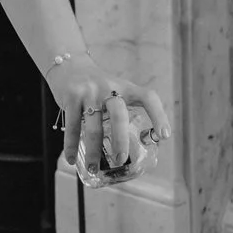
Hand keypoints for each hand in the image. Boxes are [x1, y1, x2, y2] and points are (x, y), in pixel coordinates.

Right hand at [47, 54, 170, 174]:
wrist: (68, 64)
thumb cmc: (96, 86)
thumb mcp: (114, 90)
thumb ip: (122, 112)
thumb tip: (129, 149)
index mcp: (125, 87)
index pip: (147, 97)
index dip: (158, 115)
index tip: (164, 136)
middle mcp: (109, 88)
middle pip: (119, 115)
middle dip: (120, 140)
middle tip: (120, 160)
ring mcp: (89, 92)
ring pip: (93, 126)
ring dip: (93, 151)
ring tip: (92, 168)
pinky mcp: (71, 96)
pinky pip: (72, 126)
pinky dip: (71, 145)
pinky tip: (71, 159)